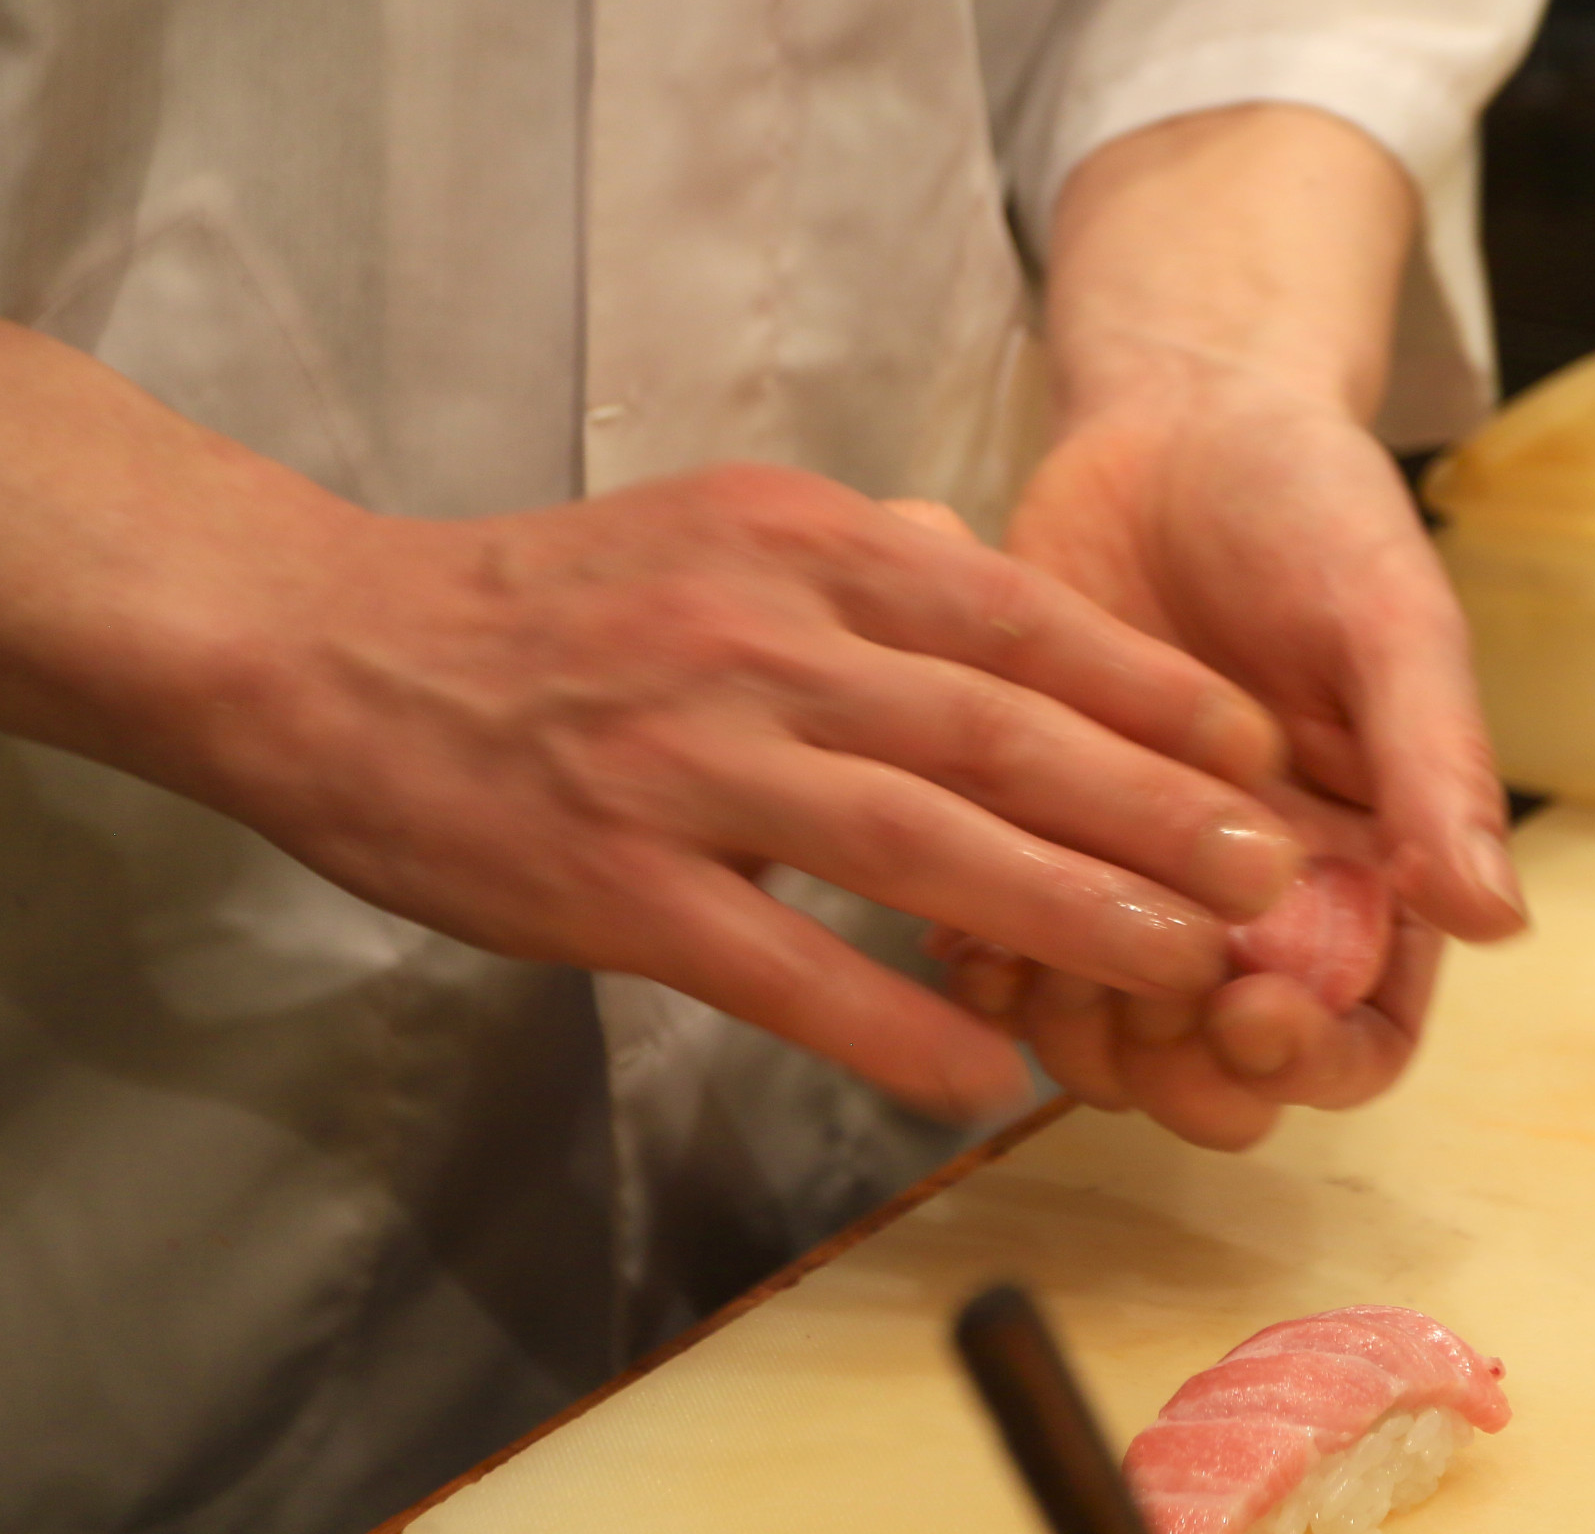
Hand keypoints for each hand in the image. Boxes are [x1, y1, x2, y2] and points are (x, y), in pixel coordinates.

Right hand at [0, 302, 1310, 1124]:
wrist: (324, 646)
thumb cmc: (532, 600)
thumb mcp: (709, 524)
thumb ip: (851, 552)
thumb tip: (970, 558)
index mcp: (795, 546)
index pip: (1011, 617)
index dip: (1146, 688)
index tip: (1251, 745)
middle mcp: (759, 637)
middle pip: (996, 731)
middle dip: (1153, 805)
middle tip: (1270, 872)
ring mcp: (685, 759)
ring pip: (915, 840)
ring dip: (1066, 906)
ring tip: (1180, 964)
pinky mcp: (610, 876)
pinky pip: (778, 963)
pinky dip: (887, 1019)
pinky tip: (979, 1070)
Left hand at [959, 104, 1527, 1146]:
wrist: (1177, 420)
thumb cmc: (1313, 509)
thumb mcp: (1391, 621)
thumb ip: (1438, 765)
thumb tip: (1496, 920)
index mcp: (1368, 874)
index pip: (1357, 1036)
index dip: (1312, 1063)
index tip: (1255, 1015)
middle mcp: (1253, 903)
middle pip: (1223, 1069)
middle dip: (1179, 1070)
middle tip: (1136, 1006)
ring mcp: (1135, 875)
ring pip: (1106, 1028)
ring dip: (1073, 1027)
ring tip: (1037, 960)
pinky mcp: (1034, 831)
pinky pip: (1006, 941)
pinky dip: (984, 957)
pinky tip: (962, 920)